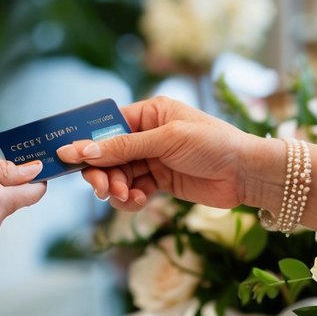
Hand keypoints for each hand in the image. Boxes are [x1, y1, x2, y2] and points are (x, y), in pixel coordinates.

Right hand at [55, 96, 256, 211]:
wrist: (248, 174)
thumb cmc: (213, 144)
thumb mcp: (166, 141)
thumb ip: (124, 148)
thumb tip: (83, 150)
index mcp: (149, 113)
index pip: (107, 125)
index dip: (87, 141)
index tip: (68, 158)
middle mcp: (147, 134)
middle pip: (108, 154)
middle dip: (101, 172)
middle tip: (102, 189)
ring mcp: (153, 159)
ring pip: (118, 175)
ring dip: (116, 188)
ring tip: (126, 197)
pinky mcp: (160, 182)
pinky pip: (133, 190)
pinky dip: (130, 199)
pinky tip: (139, 202)